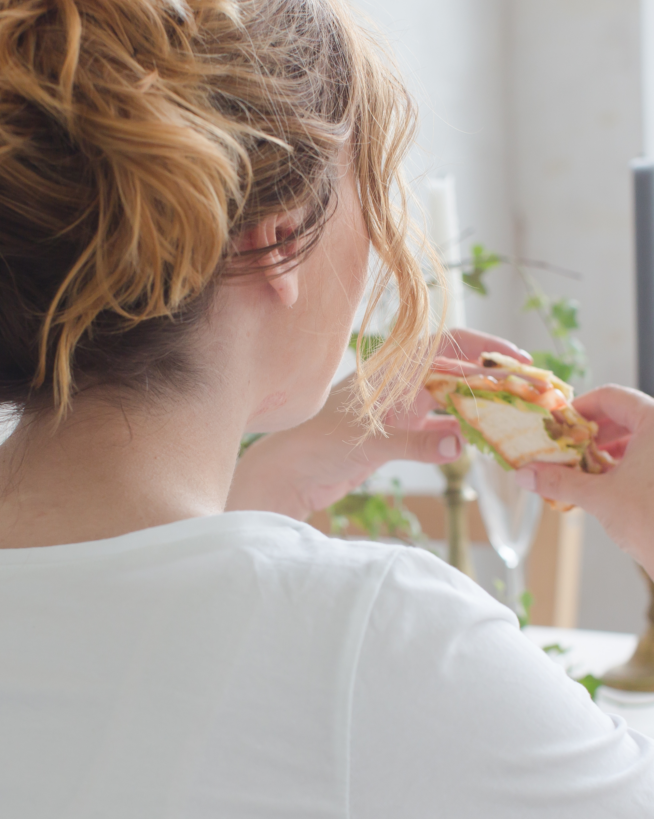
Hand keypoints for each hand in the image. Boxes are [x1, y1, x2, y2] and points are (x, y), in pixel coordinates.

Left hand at [227, 328, 529, 518]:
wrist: (289, 474)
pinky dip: (460, 431)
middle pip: (456, 371)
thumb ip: (415, 442)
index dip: (483, 347)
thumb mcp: (369, 443)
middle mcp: (399, 384)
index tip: (517, 358)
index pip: (446, 345)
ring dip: (479, 405)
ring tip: (514, 415)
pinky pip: (438, 426)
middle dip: (491, 379)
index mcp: (392, 371)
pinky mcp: (397, 435)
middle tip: (529, 391)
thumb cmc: (317, 447)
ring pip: (450, 399)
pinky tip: (480, 441)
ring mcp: (399, 409)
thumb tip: (461, 441)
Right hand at [515, 384, 653, 580]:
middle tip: (563, 446)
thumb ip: (559, 481)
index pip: (611, 396)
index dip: (580, 407)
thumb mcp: (600, 497)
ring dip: (602, 449)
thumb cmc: (652, 521)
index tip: (558, 424)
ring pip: (633, 436)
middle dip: (589, 432)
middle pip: (622, 414)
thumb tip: (525, 474)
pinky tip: (599, 481)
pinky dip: (619, 463)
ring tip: (578, 466)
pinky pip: (644, 456)